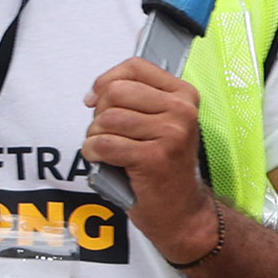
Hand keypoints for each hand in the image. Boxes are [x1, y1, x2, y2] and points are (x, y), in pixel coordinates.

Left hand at [85, 57, 218, 263]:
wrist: (181, 211)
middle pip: (116, 92)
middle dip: (100, 113)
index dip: (106, 80)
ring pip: (107, 119)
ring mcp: (171, 134)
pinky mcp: (155, 158)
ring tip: (108, 151)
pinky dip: (93, 153)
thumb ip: (134, 98)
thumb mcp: (158, 123)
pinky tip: (103, 161)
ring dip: (95, 137)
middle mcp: (182, 110)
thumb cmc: (163, 166)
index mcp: (184, 95)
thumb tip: (93, 93)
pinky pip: (104, 144)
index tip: (96, 100)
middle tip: (109, 134)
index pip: (135, 67)